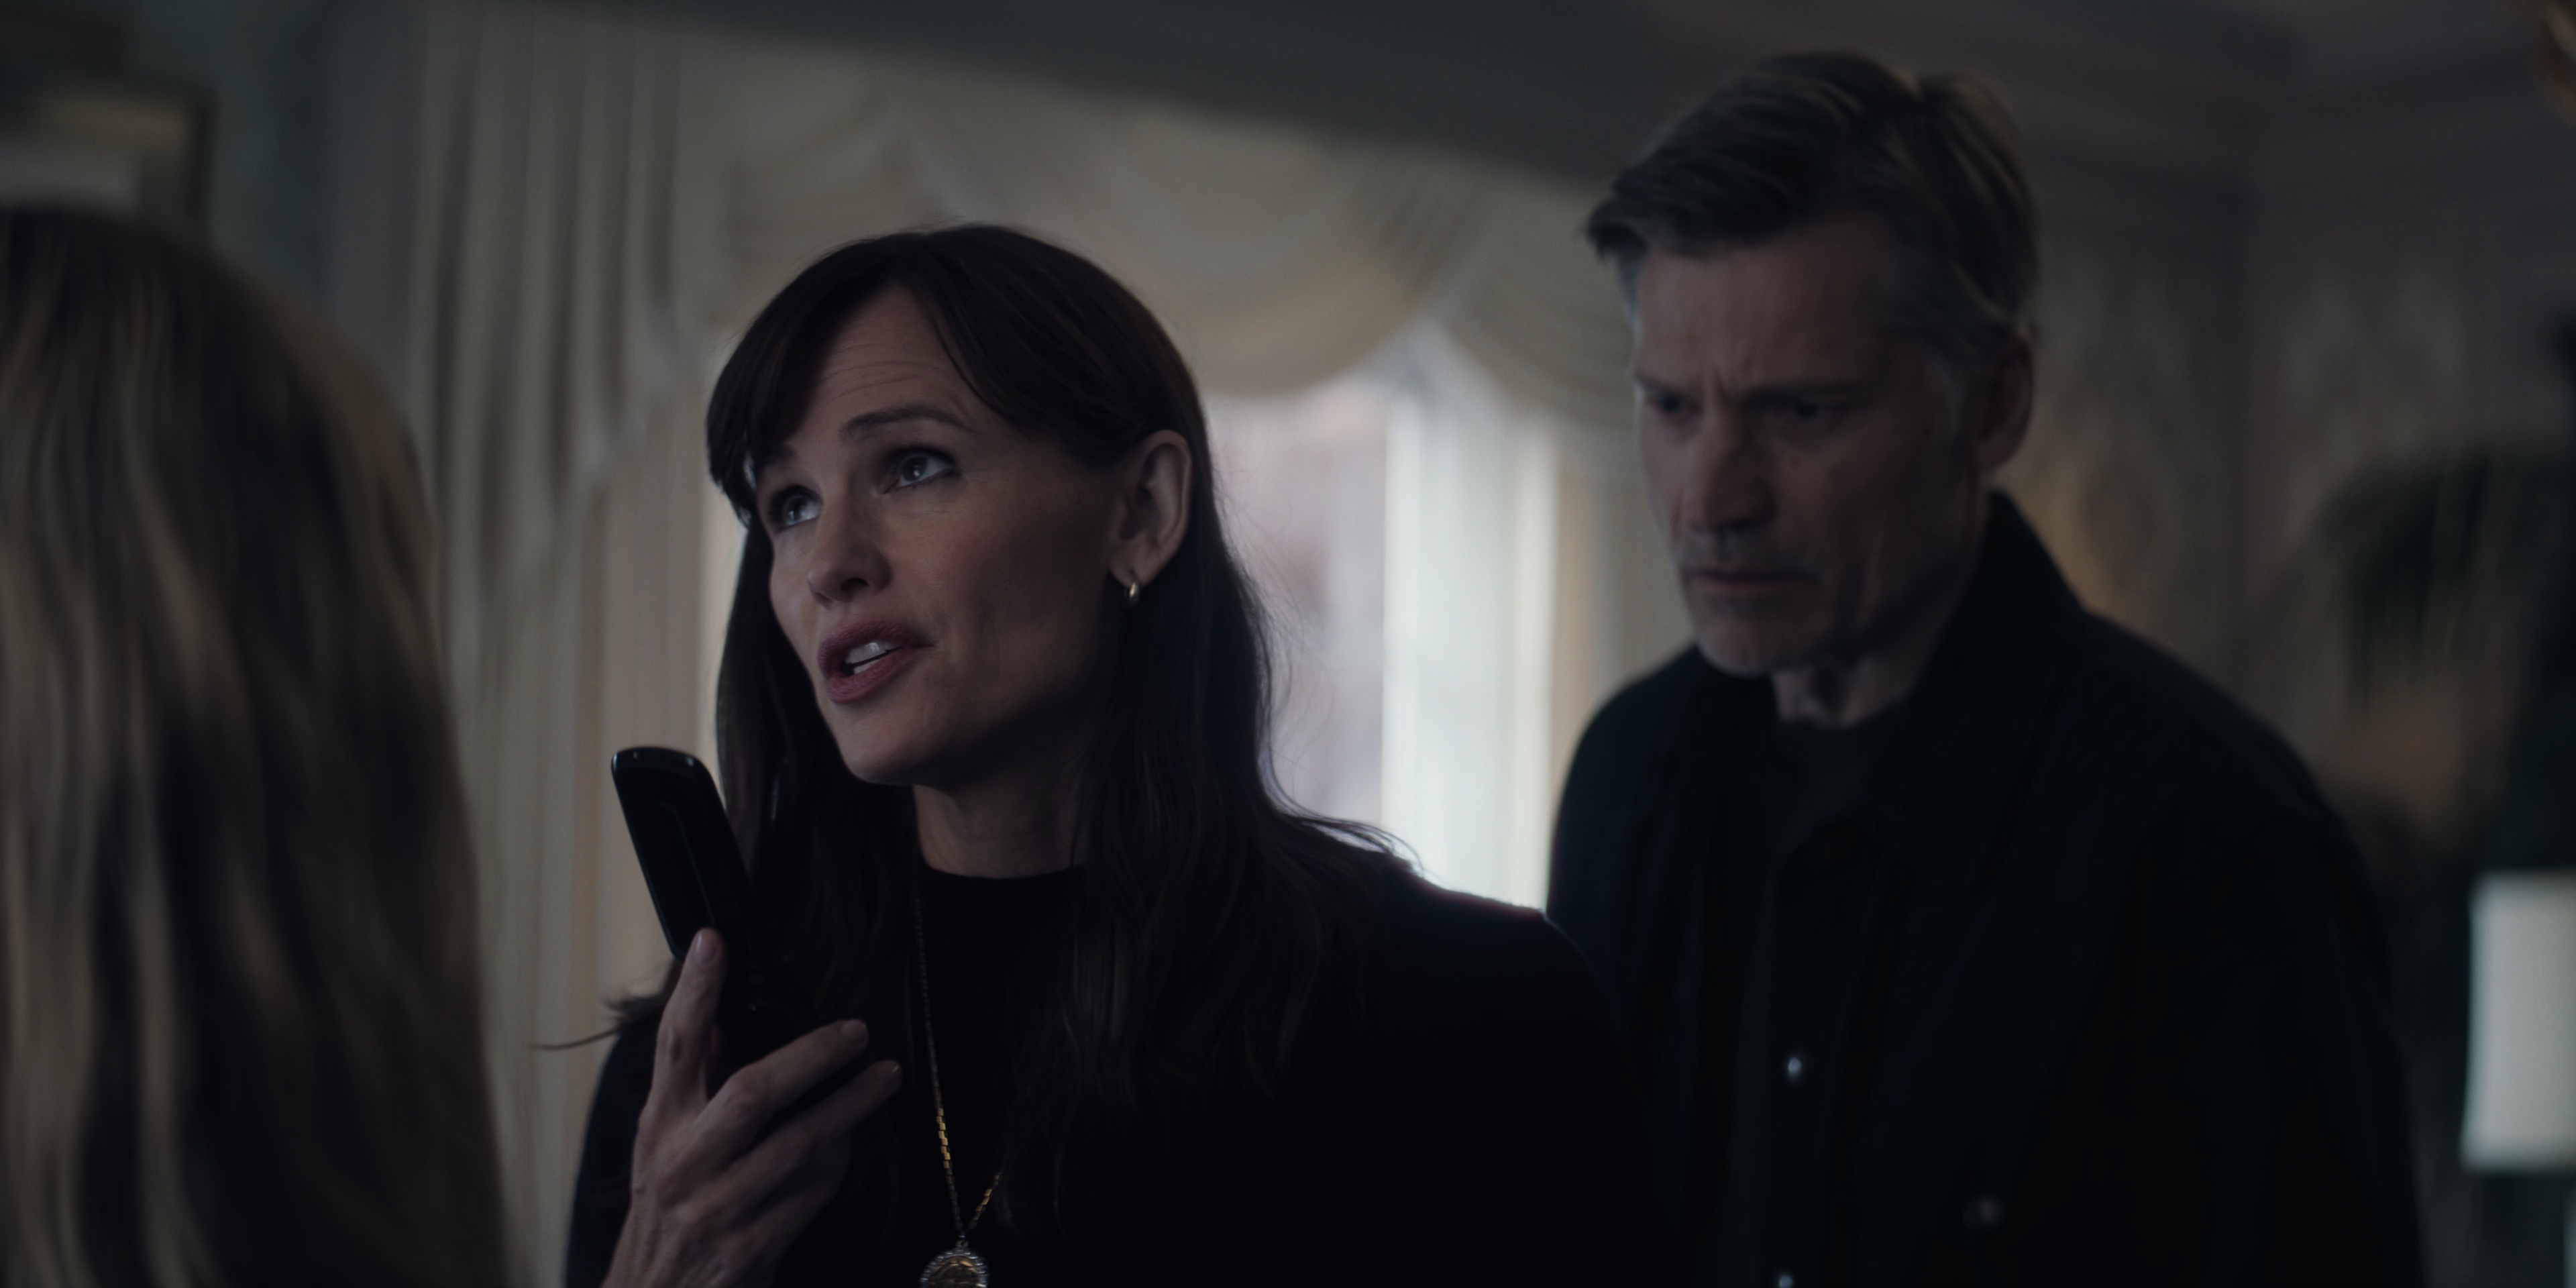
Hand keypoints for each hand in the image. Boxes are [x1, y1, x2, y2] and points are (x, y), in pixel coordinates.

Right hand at [604, 929, 900, 1287]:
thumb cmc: (665, 1216)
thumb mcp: (663, 1149)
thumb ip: (690, 1090)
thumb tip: (720, 1022)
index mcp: (661, 1128)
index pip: (674, 1047)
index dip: (693, 991)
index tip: (714, 941)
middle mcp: (684, 1164)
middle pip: (752, 1091)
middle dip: (811, 1054)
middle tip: (856, 1029)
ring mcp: (718, 1209)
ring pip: (799, 1143)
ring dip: (851, 1105)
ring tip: (886, 1075)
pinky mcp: (752, 1248)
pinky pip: (813, 1192)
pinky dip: (839, 1161)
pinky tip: (854, 1142)